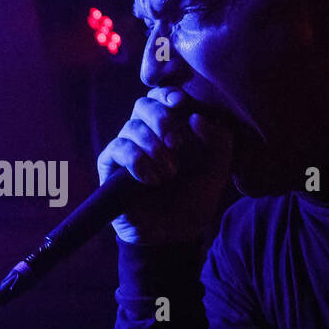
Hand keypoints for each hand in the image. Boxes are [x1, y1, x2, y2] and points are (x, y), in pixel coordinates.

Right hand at [96, 86, 235, 244]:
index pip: (162, 97)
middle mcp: (145, 135)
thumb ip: (219, 141)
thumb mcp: (217, 170)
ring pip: (130, 127)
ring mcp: (126, 150)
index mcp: (169, 129)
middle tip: (178, 143)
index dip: (168, 93)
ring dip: (152, 145)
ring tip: (169, 172)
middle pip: (142, 104)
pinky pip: (116, 149)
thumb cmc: (193, 200)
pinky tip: (151, 179)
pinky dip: (136, 160)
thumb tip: (196, 117)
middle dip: (161, 118)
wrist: (174, 235)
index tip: (181, 102)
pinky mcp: (110, 168)